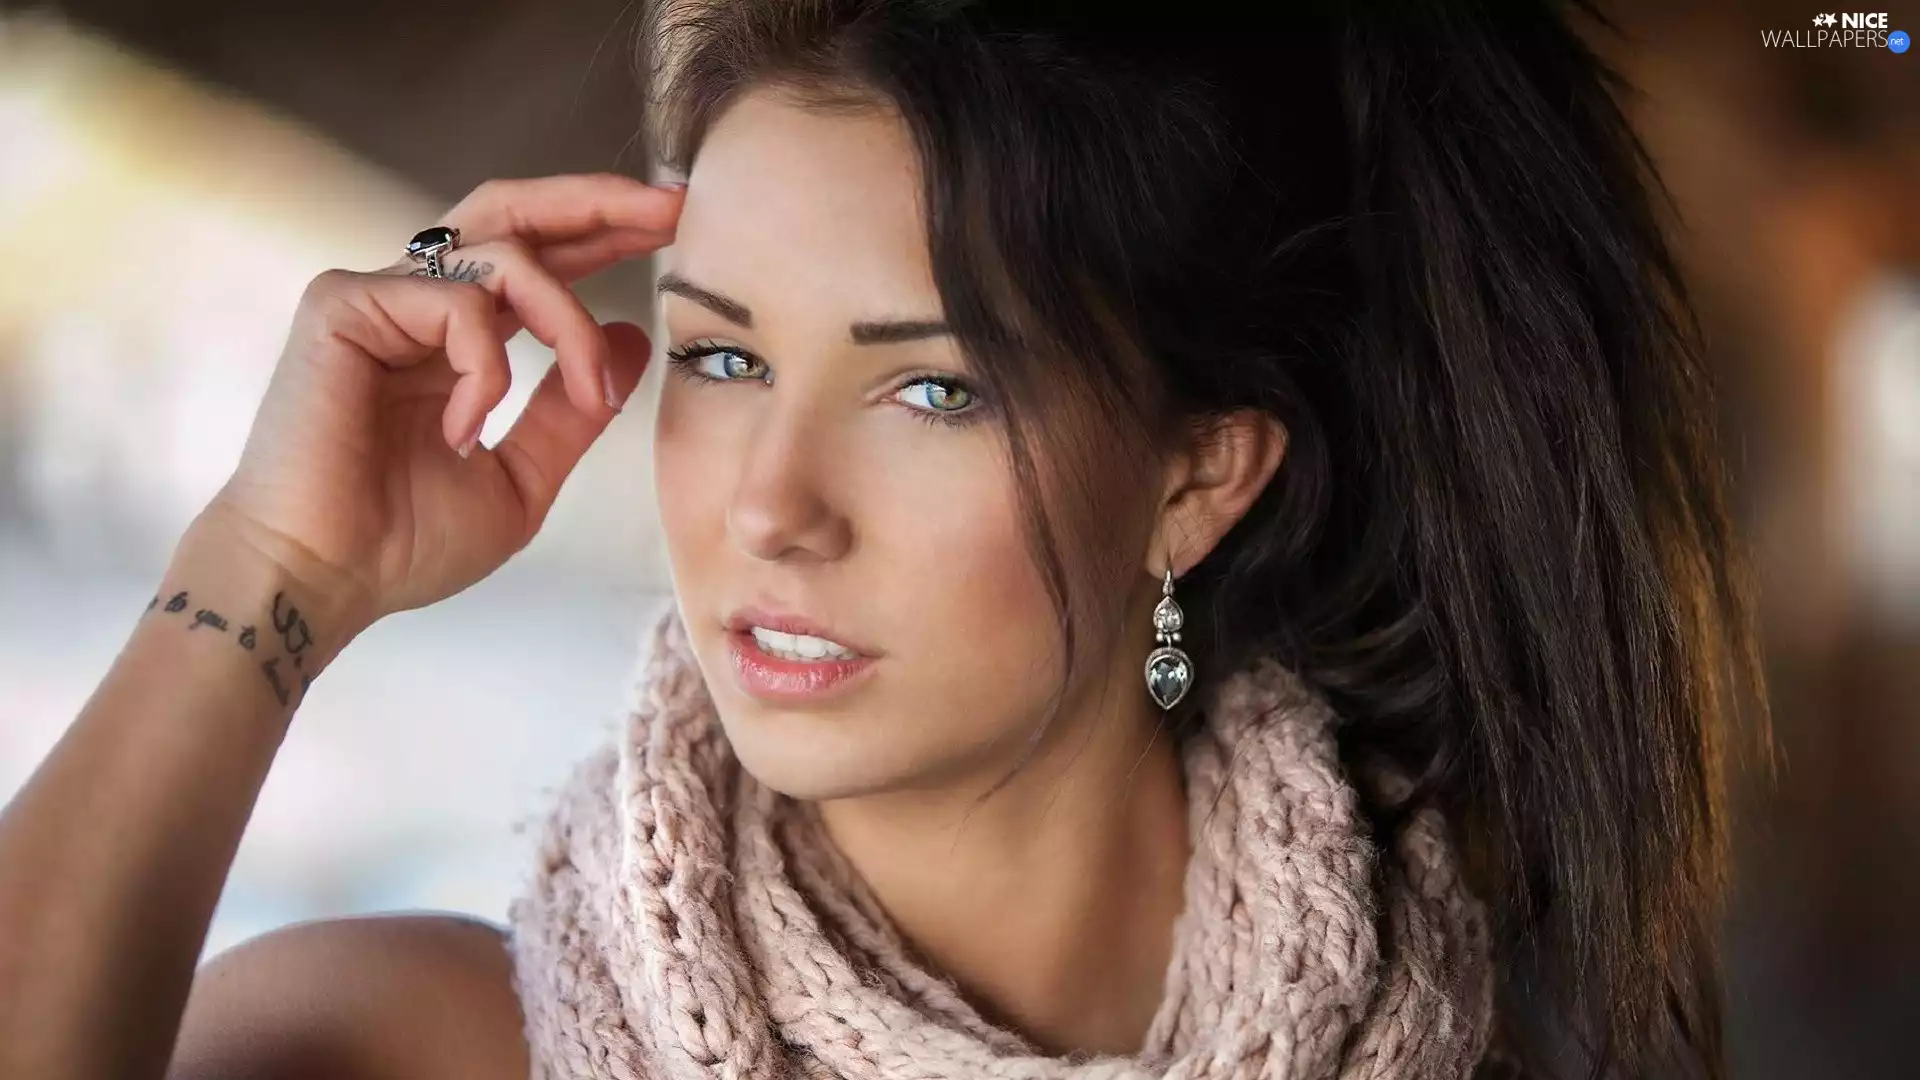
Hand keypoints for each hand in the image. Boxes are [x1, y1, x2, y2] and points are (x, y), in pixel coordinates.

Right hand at [200, 173, 682, 630]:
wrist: (323, 580)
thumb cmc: (402, 543)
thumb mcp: (522, 477)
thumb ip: (571, 410)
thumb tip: (628, 336)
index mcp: (455, 340)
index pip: (536, 258)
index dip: (603, 233)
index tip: (675, 224)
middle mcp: (416, 305)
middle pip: (513, 211)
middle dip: (599, 203)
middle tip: (670, 207)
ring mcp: (378, 298)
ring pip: (506, 253)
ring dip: (569, 320)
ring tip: (589, 387)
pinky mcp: (343, 305)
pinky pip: (457, 304)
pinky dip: (488, 367)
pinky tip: (466, 429)